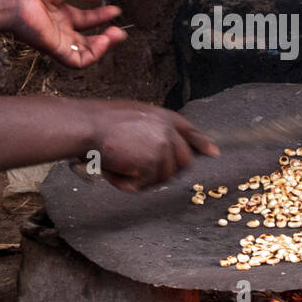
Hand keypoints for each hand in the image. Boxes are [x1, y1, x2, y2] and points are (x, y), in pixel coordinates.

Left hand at [7, 0, 126, 66]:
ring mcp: (57, 41)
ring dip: (103, 46)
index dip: (101, 16)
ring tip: (116, 35)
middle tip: (119, 31)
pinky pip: (77, 60)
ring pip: (85, 52)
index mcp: (60, 13)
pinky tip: (103, 41)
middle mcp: (60, 29)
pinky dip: (94, 54)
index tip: (115, 10)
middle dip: (106, 36)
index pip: (85, 20)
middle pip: (87, 39)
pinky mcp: (55, 49)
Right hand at [88, 101, 218, 191]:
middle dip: (166, 172)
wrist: (88, 126)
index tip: (213, 152)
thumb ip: (154, 129)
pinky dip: (127, 184)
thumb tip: (164, 145)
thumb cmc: (101, 121)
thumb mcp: (136, 116)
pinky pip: (143, 185)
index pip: (191, 132)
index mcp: (164, 118)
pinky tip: (113, 170)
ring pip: (162, 178)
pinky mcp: (152, 164)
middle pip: (183, 163)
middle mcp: (168, 132)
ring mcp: (162, 149)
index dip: (202, 144)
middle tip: (142, 173)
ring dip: (141, 179)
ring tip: (119, 166)